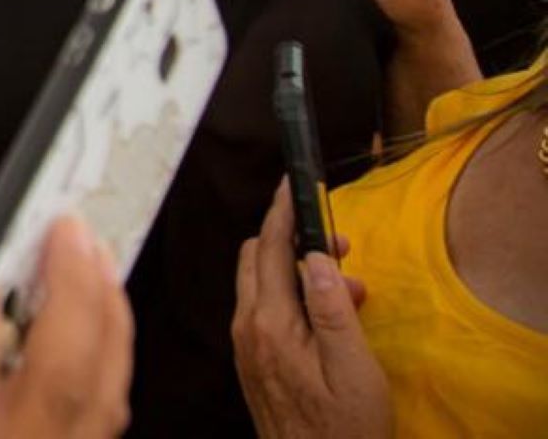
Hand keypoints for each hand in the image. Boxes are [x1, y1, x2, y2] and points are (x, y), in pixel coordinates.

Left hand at [231, 184, 391, 438]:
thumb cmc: (344, 430)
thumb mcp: (353, 369)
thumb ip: (331, 308)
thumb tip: (313, 256)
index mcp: (270, 324)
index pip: (268, 248)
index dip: (283, 212)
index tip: (293, 183)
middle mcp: (247, 329)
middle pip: (256, 258)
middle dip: (294, 241)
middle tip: (344, 249)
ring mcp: (245, 346)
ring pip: (259, 283)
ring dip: (296, 272)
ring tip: (350, 291)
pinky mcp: (252, 360)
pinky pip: (263, 310)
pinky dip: (291, 298)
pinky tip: (329, 317)